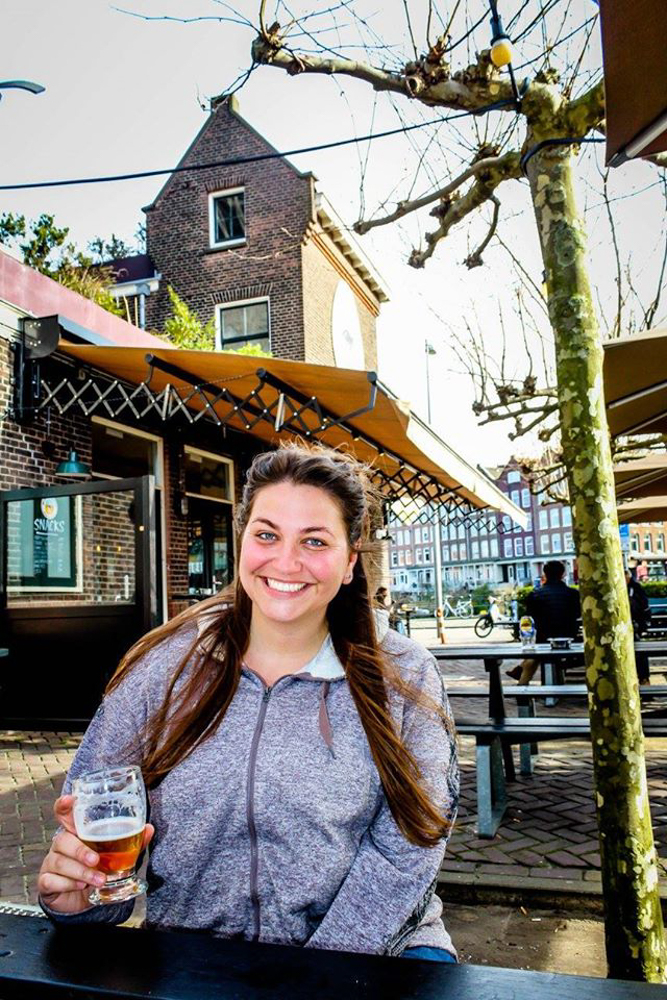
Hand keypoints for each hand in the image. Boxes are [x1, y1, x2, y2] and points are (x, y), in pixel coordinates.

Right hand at [38, 795, 153, 913]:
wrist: (78, 899)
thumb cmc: (95, 869)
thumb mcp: (113, 855)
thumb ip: (129, 842)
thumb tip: (149, 828)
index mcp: (75, 833)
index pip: (64, 814)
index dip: (64, 805)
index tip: (70, 799)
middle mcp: (61, 844)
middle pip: (62, 839)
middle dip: (79, 850)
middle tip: (96, 860)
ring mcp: (51, 863)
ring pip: (59, 862)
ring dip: (80, 872)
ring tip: (98, 879)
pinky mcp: (46, 881)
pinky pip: (51, 880)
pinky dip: (67, 884)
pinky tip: (80, 887)